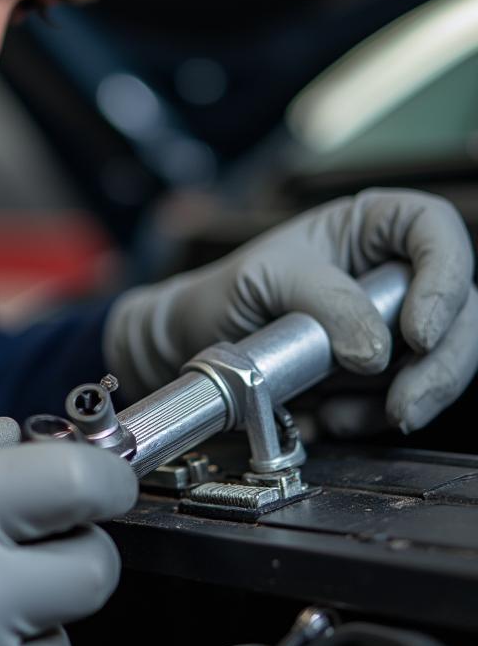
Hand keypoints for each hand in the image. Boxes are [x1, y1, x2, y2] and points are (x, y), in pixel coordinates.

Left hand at [104, 188, 477, 431]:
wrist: (194, 341)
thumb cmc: (227, 291)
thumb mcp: (266, 278)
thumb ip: (324, 302)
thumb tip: (377, 349)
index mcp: (369, 227)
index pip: (434, 231)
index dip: (445, 280)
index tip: (419, 331)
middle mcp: (390, 272)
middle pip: (460, 310)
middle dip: (439, 365)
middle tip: (403, 404)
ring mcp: (390, 324)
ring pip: (440, 362)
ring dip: (405, 400)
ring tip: (342, 414)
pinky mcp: (378, 371)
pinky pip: (400, 398)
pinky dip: (368, 418)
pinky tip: (326, 417)